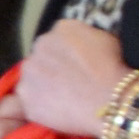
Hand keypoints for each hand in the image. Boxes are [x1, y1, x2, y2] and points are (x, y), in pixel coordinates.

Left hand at [16, 22, 131, 138]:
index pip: (56, 39)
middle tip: (68, 83)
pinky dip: (40, 106)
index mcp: (61, 28)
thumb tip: (77, 44)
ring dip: (42, 85)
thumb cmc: (113, 70)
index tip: (74, 66)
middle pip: (40, 57)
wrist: (109, 99)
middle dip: (51, 68)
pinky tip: (58, 110)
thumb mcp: (105, 39)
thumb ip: (84, 35)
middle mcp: (40, 45)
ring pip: (32, 77)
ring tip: (64, 98)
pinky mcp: (25, 96)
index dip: (64, 55)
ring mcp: (30, 70)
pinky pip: (29, 101)